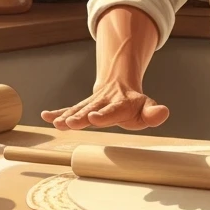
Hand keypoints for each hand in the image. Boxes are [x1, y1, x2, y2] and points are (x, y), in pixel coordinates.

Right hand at [41, 80, 168, 131]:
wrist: (119, 86)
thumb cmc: (134, 104)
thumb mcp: (147, 107)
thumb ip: (154, 112)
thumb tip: (164, 112)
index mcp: (121, 104)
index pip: (112, 111)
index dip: (103, 115)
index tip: (93, 118)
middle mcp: (104, 102)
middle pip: (91, 110)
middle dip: (80, 117)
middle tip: (70, 123)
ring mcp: (92, 103)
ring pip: (78, 109)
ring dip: (67, 116)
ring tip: (56, 124)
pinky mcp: (83, 106)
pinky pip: (69, 109)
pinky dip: (57, 113)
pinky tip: (45, 116)